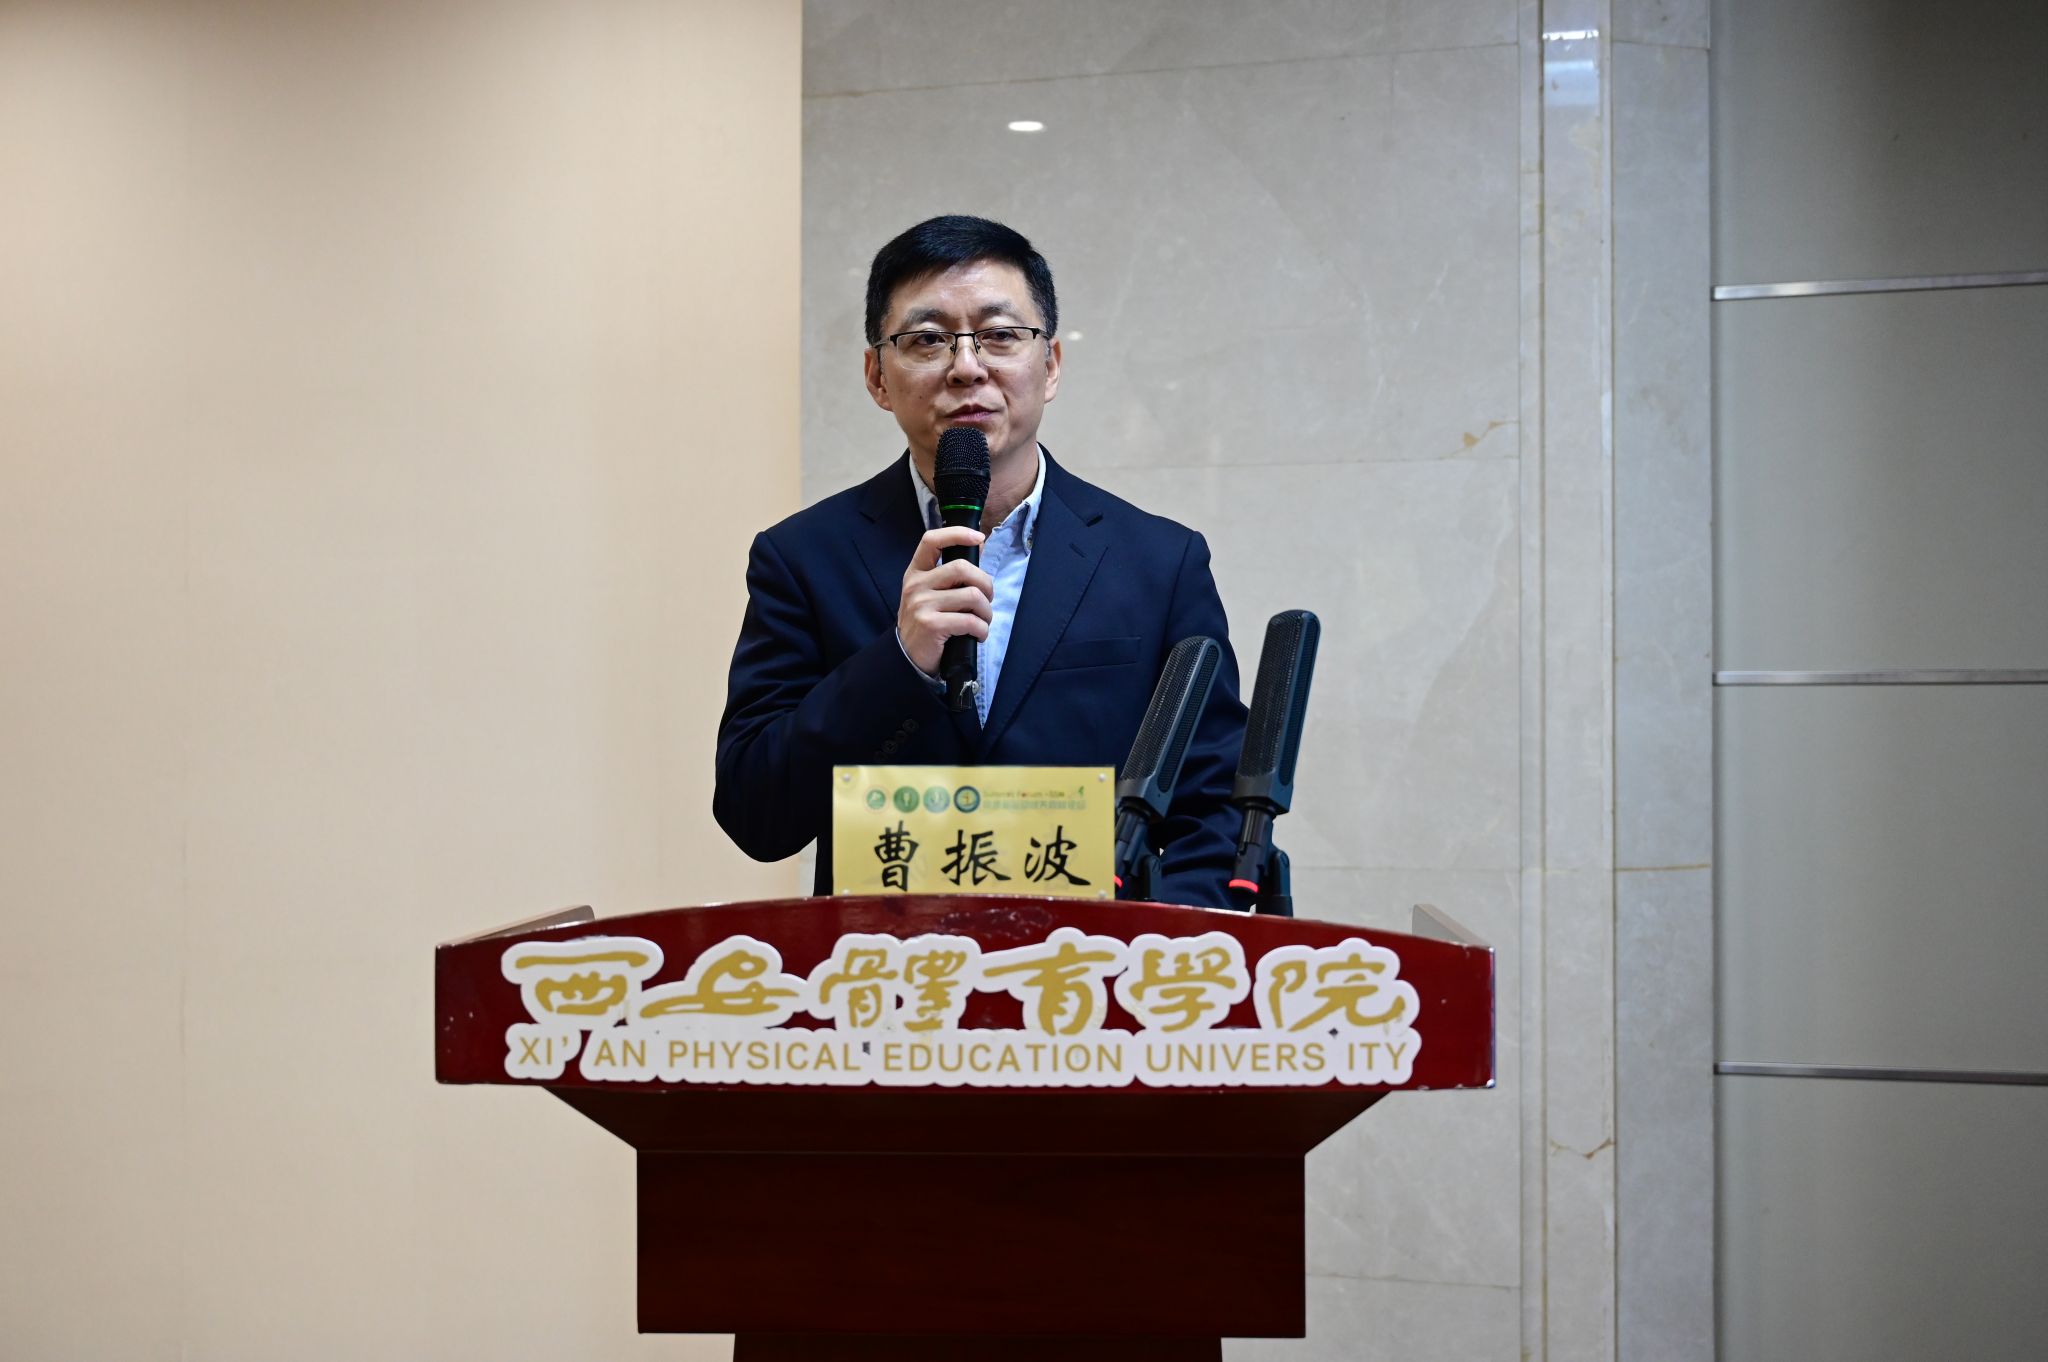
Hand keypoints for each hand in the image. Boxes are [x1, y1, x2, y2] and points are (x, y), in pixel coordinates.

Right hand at [898, 526, 991, 674]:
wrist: (907, 657)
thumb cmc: (926, 622)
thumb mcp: (930, 593)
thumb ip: (951, 573)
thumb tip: (979, 543)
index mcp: (916, 572)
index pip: (931, 540)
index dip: (957, 534)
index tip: (979, 537)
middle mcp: (916, 585)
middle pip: (962, 568)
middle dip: (986, 584)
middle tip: (987, 599)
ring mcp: (922, 604)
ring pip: (972, 595)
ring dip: (987, 612)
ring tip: (983, 621)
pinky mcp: (931, 624)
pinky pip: (970, 621)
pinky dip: (982, 630)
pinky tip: (978, 635)